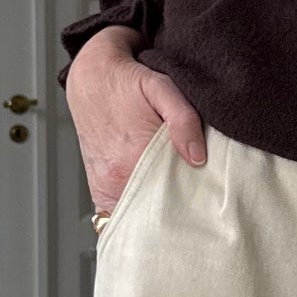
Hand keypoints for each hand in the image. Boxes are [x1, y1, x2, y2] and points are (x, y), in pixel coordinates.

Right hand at [65, 26, 205, 212]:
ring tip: (175, 204)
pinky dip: (136, 213)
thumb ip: (184, 120)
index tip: (205, 203)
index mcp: (134, 156)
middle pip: (155, 213)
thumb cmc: (127, 83)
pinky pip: (118, 216)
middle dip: (176, 213)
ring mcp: (104, 186)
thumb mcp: (163, 88)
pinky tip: (152, 204)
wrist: (91, 78)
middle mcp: (116, 176)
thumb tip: (198, 157)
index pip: (172, 200)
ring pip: (137, 218)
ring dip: (155, 215)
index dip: (192, 204)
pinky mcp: (98, 189)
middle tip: (196, 207)